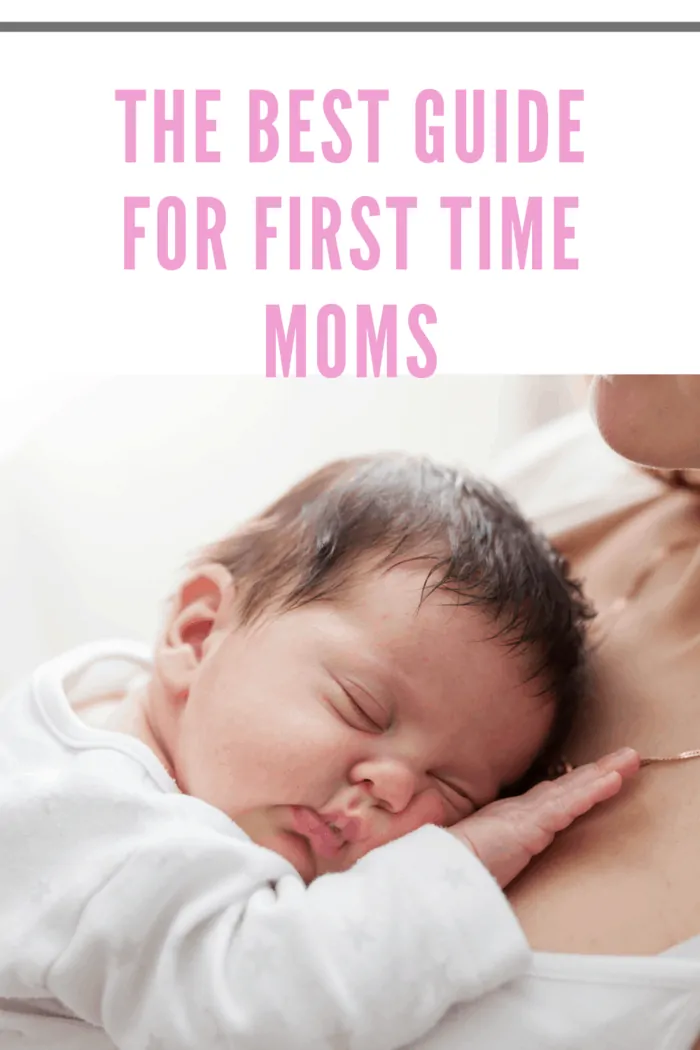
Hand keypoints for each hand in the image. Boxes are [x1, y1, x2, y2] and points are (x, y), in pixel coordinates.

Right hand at [449, 747, 639, 886]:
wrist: (426, 881)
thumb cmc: (439, 875)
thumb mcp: (462, 861)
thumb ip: (471, 851)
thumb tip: (467, 852)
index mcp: (499, 823)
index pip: (542, 801)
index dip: (566, 787)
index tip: (587, 776)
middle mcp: (513, 813)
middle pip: (561, 789)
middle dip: (592, 773)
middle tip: (620, 760)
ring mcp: (521, 817)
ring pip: (570, 791)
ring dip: (602, 774)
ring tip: (629, 760)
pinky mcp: (528, 825)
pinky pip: (568, 805)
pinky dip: (592, 791)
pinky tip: (614, 779)